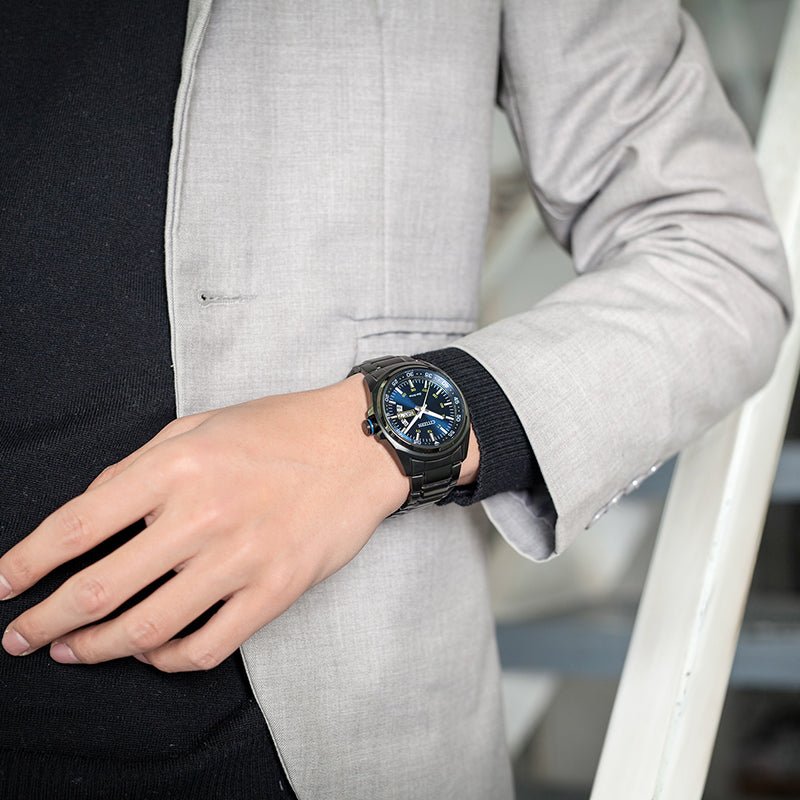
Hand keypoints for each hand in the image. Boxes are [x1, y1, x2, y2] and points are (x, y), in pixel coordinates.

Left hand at [0, 376, 423, 671]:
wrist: (359, 447)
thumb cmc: (278, 429)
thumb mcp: (199, 426)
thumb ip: (137, 466)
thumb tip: (91, 514)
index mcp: (176, 466)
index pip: (77, 527)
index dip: (25, 564)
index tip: (2, 587)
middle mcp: (202, 516)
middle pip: (100, 589)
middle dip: (45, 620)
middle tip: (21, 636)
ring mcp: (241, 559)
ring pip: (148, 629)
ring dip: (95, 649)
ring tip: (71, 651)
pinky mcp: (276, 591)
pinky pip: (207, 647)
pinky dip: (166, 660)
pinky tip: (151, 653)